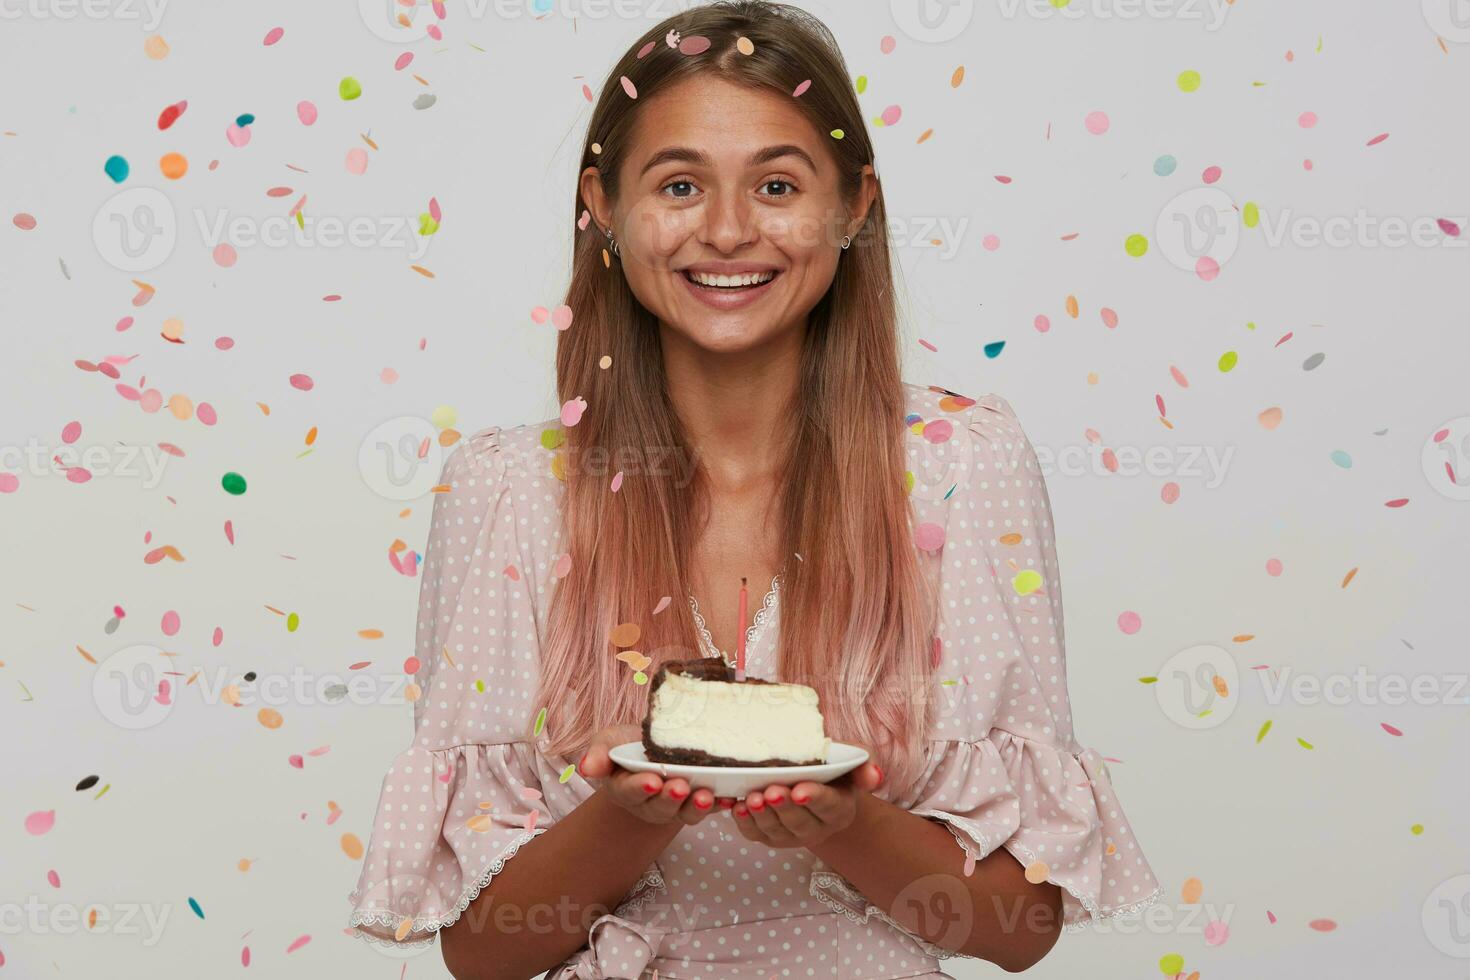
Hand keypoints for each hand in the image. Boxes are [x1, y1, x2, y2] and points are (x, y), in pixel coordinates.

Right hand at [577, 724, 719, 826]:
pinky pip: (710, 808)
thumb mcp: (609, 741)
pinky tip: (730, 798)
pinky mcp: (698, 802)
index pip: (631, 791)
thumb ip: (599, 754)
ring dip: (696, 806)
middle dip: (670, 799)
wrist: (653, 746)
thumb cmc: (628, 745)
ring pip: (685, 813)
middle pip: (660, 807)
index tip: (651, 781)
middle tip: (679, 787)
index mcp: (626, 789)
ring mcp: (676, 805)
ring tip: (706, 795)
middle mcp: (650, 803)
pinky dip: (720, 805)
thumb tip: (586, 767)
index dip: (641, 788)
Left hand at [730, 758, 882, 848]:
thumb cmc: (833, 769)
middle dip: (783, 807)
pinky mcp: (770, 837)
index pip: (828, 805)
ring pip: (776, 831)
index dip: (814, 798)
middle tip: (771, 792)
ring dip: (762, 815)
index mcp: (839, 809)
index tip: (800, 790)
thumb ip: (864, 765)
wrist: (815, 784)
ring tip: (751, 798)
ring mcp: (792, 835)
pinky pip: (756, 835)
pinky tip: (737, 808)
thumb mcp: (852, 761)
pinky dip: (745, 823)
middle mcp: (817, 828)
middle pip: (799, 821)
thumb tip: (874, 775)